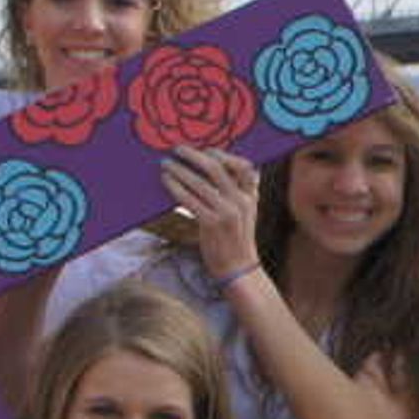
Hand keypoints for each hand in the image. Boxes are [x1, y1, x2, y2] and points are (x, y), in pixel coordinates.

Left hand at [159, 146, 266, 281]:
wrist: (238, 268)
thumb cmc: (236, 239)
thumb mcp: (246, 213)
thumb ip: (237, 192)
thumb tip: (214, 170)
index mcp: (251, 196)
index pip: (244, 165)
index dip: (223, 154)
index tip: (206, 150)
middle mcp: (241, 201)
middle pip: (217, 168)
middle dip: (194, 155)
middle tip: (178, 149)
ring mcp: (227, 212)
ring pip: (199, 182)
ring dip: (179, 170)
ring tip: (166, 164)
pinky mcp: (211, 224)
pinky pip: (189, 199)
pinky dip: (176, 187)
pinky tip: (167, 182)